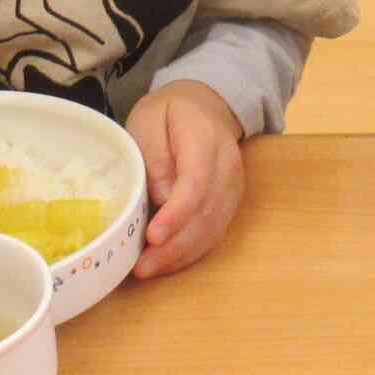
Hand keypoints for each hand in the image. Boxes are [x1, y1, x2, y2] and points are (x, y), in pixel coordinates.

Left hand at [126, 81, 246, 278]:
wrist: (207, 105)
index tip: (152, 236)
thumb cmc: (170, 112)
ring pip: (213, 229)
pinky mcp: (230, 203)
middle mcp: (228, 167)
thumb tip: (161, 197)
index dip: (176, 214)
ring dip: (181, 255)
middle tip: (141, 267)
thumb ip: (154, 155)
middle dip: (174, 246)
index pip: (197, 183)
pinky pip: (214, 232)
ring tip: (148, 270)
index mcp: (206, 139)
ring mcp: (233, 188)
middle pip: (207, 213)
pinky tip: (166, 262)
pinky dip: (190, 252)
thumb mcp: (149, 119)